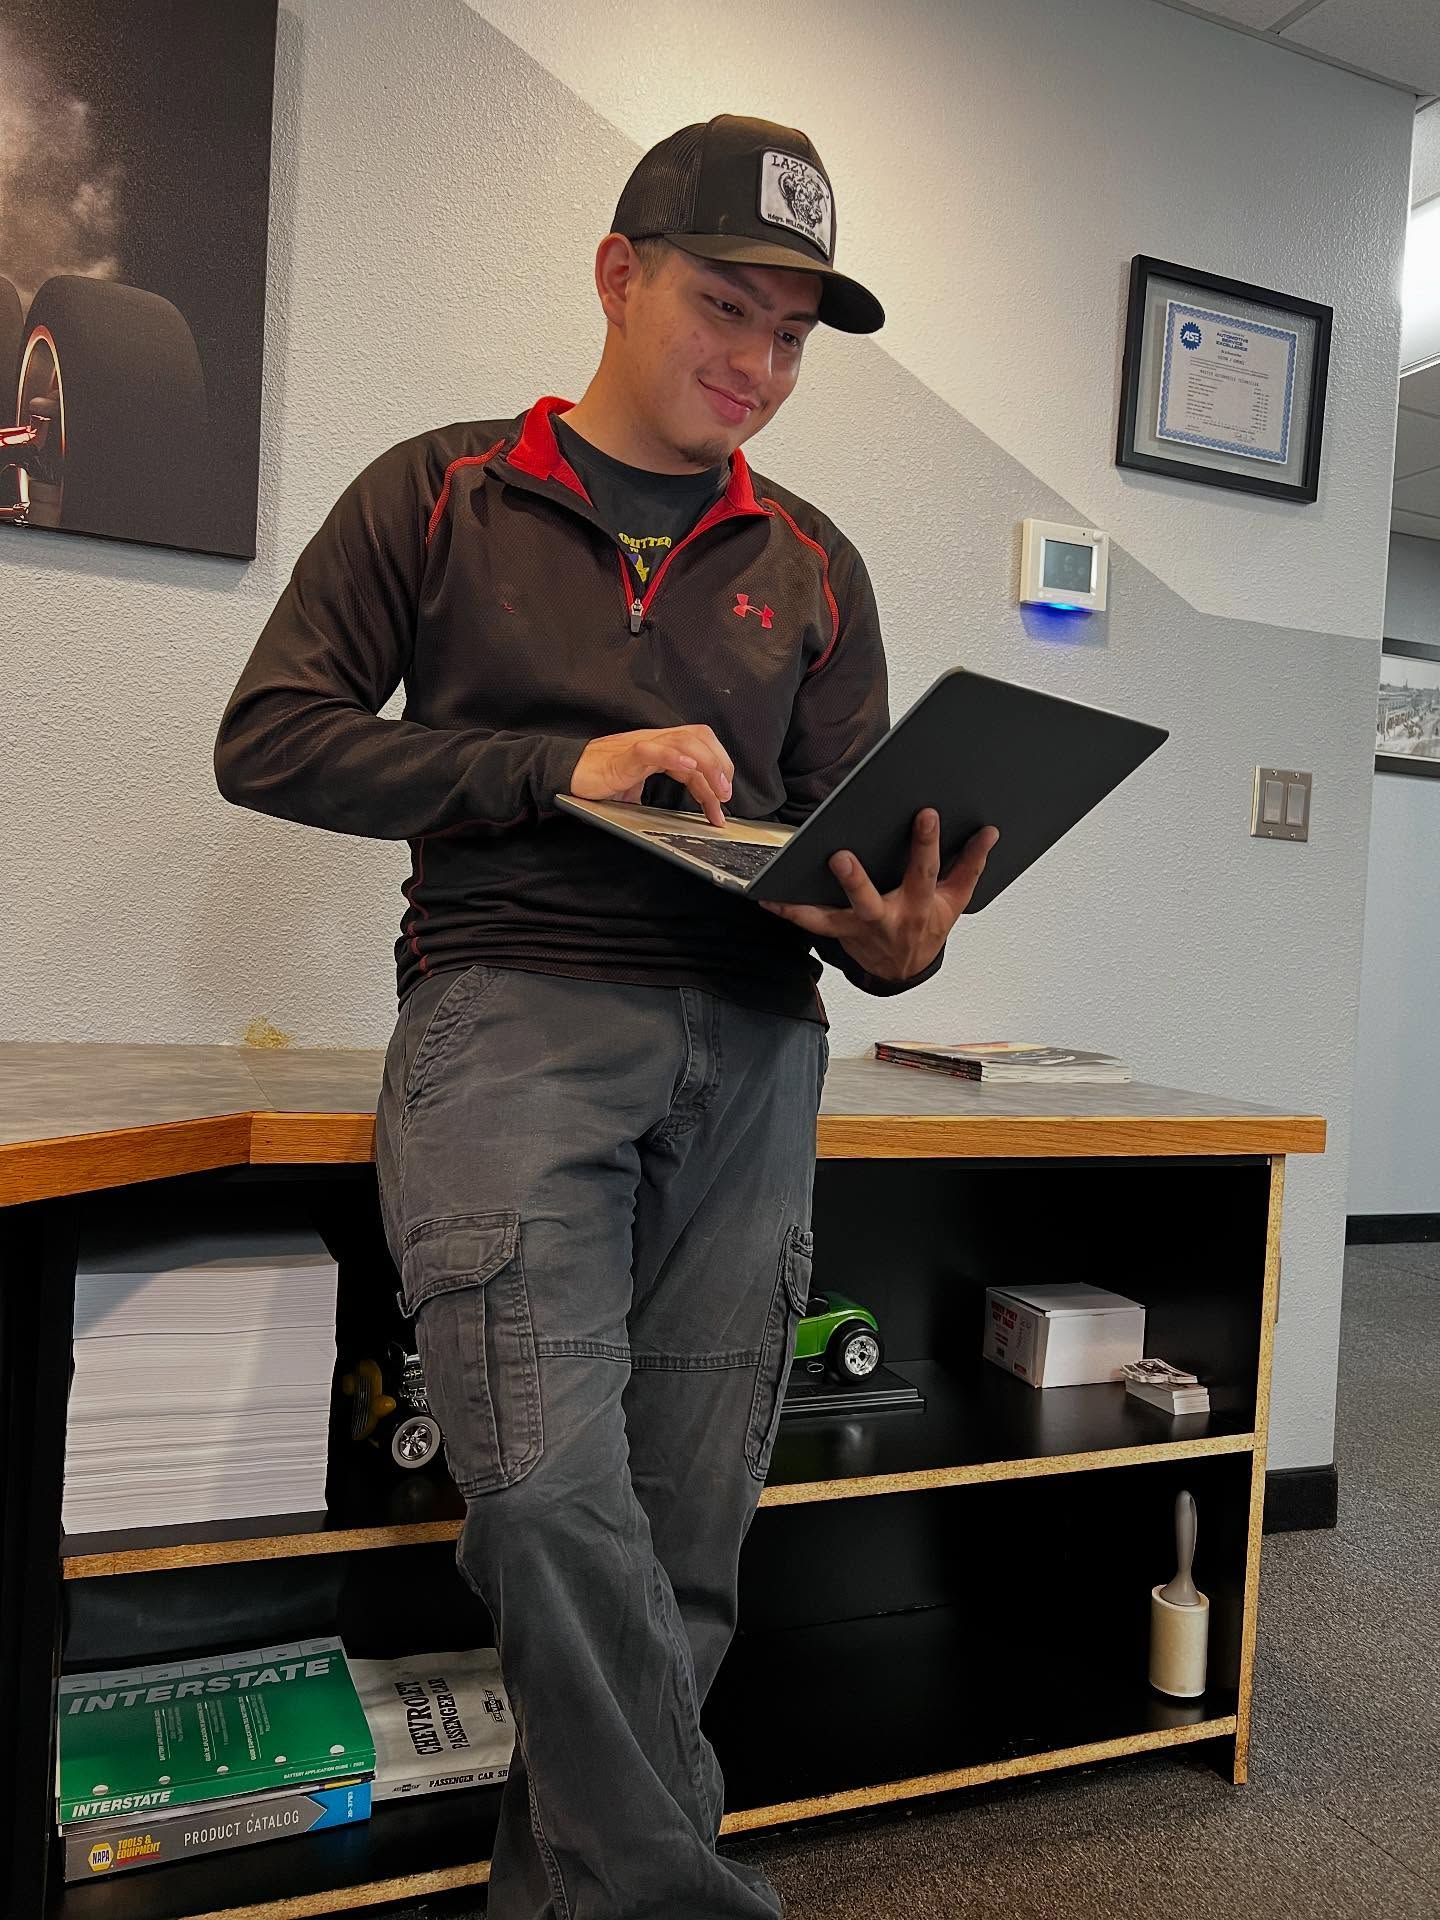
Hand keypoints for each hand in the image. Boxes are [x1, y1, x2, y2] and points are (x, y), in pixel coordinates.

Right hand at [571, 724, 733, 828]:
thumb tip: (672, 815)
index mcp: (660, 748)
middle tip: (725, 797)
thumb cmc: (598, 780)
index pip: (700, 750)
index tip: (723, 804)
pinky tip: (689, 766)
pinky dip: (674, 755)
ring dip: (707, 764)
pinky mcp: (625, 757)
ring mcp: (641, 746)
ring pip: (685, 740)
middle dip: (720, 764)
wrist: (566, 774)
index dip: (717, 774)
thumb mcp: (636, 788)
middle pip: (700, 736)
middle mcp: (655, 741)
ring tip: (716, 790)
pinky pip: (653, 750)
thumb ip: (655, 793)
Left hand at [762, 811, 998, 981]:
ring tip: (782, 891)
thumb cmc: (929, 926)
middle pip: (870, 901)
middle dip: (855, 880)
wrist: (907, 968)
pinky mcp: (840, 934)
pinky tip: (768, 898)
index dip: (926, 844)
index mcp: (920, 905)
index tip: (924, 813)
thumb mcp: (956, 900)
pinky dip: (790, 911)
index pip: (925, 871)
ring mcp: (860, 930)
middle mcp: (888, 919)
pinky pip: (812, 924)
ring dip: (807, 906)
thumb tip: (989, 831)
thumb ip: (971, 864)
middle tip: (839, 856)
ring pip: (831, 918)